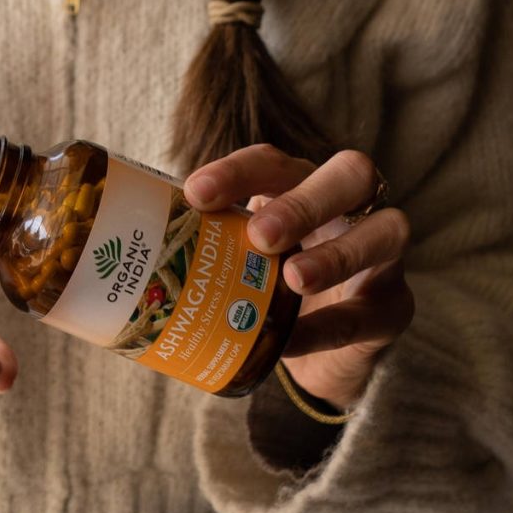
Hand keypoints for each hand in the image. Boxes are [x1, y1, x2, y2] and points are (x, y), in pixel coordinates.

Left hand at [185, 144, 413, 410]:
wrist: (316, 351)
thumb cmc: (268, 287)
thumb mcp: (239, 261)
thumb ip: (202, 251)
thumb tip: (118, 263)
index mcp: (301, 184)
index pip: (274, 161)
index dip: (237, 171)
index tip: (194, 194)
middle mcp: (350, 206)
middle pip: (349, 174)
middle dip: (303, 201)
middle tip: (260, 235)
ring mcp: (382, 255)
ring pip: (385, 231)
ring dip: (336, 254)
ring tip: (292, 280)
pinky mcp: (393, 307)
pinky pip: (370, 311)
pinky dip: (329, 326)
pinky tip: (294, 340)